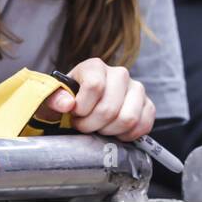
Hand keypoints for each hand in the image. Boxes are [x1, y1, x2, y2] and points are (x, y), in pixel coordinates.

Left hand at [35, 58, 154, 140]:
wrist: (85, 106)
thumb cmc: (70, 102)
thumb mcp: (54, 99)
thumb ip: (55, 99)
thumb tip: (66, 104)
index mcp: (95, 66)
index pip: (94, 86)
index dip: (82, 108)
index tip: (74, 114)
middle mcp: (119, 74)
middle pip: (109, 108)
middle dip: (92, 125)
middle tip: (85, 126)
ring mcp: (136, 88)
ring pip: (128, 118)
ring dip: (110, 131)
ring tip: (100, 128)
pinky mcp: (148, 104)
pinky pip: (144, 124)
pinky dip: (128, 135)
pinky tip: (115, 132)